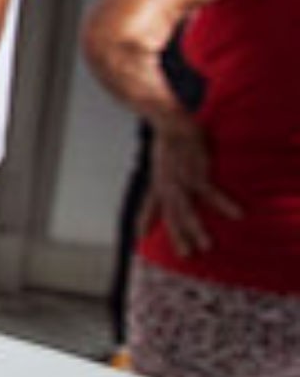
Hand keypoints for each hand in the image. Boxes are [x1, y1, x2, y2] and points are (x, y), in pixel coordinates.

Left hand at [142, 122, 241, 256]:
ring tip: (207, 246)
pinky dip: (223, 204)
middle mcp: (167, 185)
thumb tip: (152, 195)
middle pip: (172, 215)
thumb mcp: (160, 168)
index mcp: (159, 183)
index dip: (144, 220)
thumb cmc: (169, 145)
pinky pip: (211, 192)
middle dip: (178, 236)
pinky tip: (237, 215)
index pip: (151, 206)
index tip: (139, 237)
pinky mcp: (197, 171)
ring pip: (187, 210)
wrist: (170, 121)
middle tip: (186, 255)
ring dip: (196, 229)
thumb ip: (157, 188)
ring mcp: (181, 180)